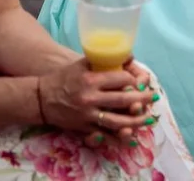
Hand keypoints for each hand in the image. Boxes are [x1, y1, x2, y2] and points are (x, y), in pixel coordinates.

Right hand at [38, 59, 153, 135]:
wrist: (40, 98)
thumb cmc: (64, 77)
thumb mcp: (83, 63)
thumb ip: (104, 59)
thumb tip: (129, 56)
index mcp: (92, 80)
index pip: (122, 80)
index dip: (134, 81)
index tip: (140, 81)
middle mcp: (90, 98)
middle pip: (123, 101)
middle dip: (142, 99)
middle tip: (153, 97)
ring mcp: (87, 115)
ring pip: (117, 121)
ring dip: (135, 121)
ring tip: (147, 118)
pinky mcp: (83, 127)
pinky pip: (104, 134)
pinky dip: (118, 137)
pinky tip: (130, 136)